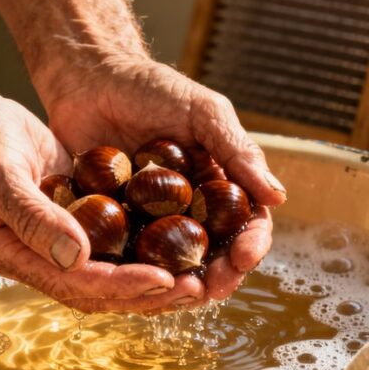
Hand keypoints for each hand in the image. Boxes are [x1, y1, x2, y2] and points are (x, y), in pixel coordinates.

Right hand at [0, 91, 191, 306]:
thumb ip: (32, 217)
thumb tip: (76, 257)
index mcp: (5, 252)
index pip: (70, 282)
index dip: (118, 284)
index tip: (162, 279)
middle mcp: (32, 256)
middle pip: (95, 289)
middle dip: (145, 292)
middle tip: (194, 288)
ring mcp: (50, 240)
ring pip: (105, 272)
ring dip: (149, 277)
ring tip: (195, 276)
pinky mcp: (68, 219)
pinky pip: (107, 242)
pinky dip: (139, 247)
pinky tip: (176, 243)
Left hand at [44, 56, 285, 311]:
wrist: (89, 77)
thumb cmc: (151, 88)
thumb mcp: (203, 113)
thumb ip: (238, 151)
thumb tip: (278, 198)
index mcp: (220, 186)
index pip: (247, 225)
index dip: (251, 245)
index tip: (244, 256)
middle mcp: (191, 210)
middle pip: (214, 256)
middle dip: (218, 277)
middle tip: (209, 288)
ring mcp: (153, 222)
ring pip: (173, 266)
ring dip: (179, 285)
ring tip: (175, 292)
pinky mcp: (116, 227)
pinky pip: (127, 259)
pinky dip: (133, 275)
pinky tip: (131, 283)